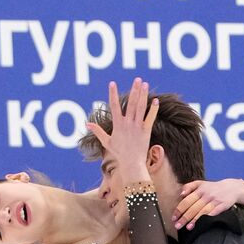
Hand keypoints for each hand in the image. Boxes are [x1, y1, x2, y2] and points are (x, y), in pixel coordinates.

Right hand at [86, 78, 157, 192]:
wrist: (131, 163)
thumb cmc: (119, 153)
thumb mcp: (106, 142)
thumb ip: (98, 131)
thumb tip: (87, 124)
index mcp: (118, 125)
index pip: (114, 106)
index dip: (113, 94)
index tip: (112, 83)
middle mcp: (127, 123)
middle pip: (131, 103)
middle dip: (134, 90)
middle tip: (137, 79)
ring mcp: (137, 126)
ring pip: (140, 107)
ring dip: (143, 95)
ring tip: (145, 84)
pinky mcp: (146, 131)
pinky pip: (150, 118)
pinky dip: (153, 109)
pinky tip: (156, 100)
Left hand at [172, 178, 243, 229]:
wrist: (231, 188)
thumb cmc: (212, 188)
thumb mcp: (200, 183)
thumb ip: (188, 187)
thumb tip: (181, 194)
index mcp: (199, 190)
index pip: (186, 201)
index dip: (179, 210)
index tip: (174, 218)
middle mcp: (206, 195)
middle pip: (193, 207)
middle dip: (184, 217)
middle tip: (177, 226)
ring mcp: (215, 200)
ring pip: (203, 211)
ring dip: (195, 219)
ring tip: (188, 227)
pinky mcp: (222, 205)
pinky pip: (214, 212)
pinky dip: (208, 218)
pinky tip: (203, 223)